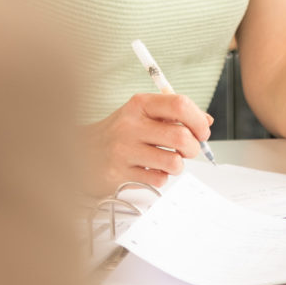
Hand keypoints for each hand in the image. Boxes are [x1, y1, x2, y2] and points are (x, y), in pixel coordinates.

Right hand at [81, 92, 212, 195]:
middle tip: (188, 150)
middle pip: (181, 137)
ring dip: (178, 165)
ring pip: (173, 162)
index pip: (180, 105)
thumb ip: (174, 115)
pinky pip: (159, 180)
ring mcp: (123, 151)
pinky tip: (149, 169)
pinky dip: (161, 177)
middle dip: (193, 147)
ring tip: (168, 161)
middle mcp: (130, 125)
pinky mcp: (119, 175)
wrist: (80, 151)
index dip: (198, 120)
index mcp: (139, 104)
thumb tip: (206, 121)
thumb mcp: (143, 113)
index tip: (202, 131)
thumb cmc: (119, 132)